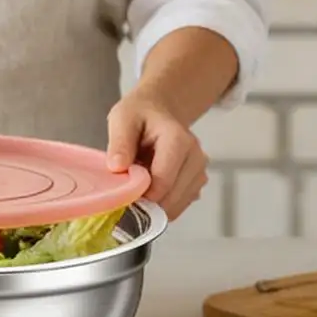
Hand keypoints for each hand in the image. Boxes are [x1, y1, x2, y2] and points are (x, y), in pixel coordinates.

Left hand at [105, 88, 209, 219]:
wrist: (158, 111)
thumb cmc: (139, 115)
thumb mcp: (122, 119)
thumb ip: (120, 142)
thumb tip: (117, 167)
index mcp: (178, 139)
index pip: (163, 180)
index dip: (141, 195)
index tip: (122, 199)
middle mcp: (196, 156)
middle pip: (172, 197)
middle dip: (147, 204)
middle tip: (124, 200)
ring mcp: (199, 171)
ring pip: (177, 205)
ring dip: (155, 206)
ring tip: (137, 189)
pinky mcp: (197, 183)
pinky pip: (179, 205)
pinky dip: (162, 205)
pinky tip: (149, 190)